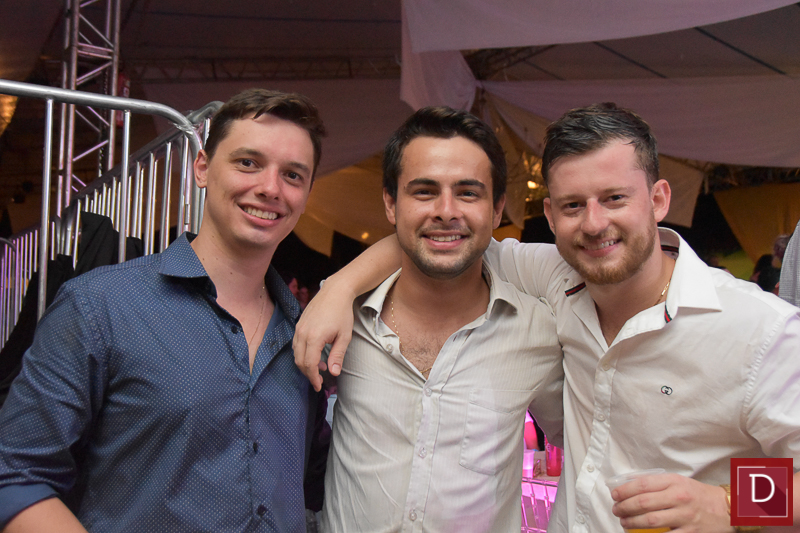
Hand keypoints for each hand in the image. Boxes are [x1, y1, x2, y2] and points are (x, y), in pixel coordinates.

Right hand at [293, 278, 356, 391]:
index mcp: (314, 338)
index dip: (313, 378)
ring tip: (322, 367)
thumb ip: (338, 355)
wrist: (335, 292)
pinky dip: (303, 354)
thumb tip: (334, 373)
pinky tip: (316, 355)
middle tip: (320, 381)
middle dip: (309, 374)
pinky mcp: (298, 325)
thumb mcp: (344, 336)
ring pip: (296, 354)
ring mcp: (298, 328)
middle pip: (300, 361)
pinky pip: (296, 345)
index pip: (309, 364)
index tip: (319, 386)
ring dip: (306, 364)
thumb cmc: (342, 313)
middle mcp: (303, 334)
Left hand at [610, 473, 732, 532]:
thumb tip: (629, 485)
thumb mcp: (678, 481)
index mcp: (674, 482)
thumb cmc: (698, 495)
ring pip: (651, 520)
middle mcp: (679, 497)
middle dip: (624, 507)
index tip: (615, 495)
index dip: (624, 490)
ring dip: (632, 522)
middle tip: (616, 510)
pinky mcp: (691, 532)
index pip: (642, 484)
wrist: (728, 509)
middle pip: (643, 503)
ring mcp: (685, 516)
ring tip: (624, 522)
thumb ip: (657, 483)